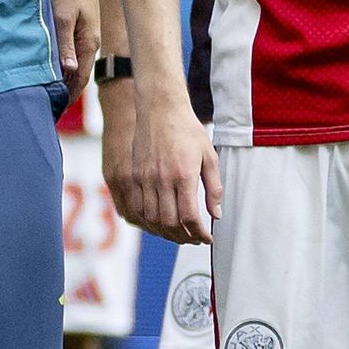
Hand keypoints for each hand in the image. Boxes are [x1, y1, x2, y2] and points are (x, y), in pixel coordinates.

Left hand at [46, 0, 101, 108]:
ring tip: (48, 94)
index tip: (56, 109)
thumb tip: (68, 69)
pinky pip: (71, 55)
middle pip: (77, 76)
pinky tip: (52, 72)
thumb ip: (64, 43)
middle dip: (66, 92)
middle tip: (49, 107)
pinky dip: (63, 67)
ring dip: (64, 80)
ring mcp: (84, 39)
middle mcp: (88, 45)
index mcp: (88, 44)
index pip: (79, 78)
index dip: (69, 95)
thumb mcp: (63, 17)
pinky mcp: (77, 31)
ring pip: (74, 66)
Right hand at [109, 89, 219, 244]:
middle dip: (183, 237)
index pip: (189, 216)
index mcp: (183, 174)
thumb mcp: (209, 157)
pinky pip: (137, 207)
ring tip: (178, 234)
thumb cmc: (188, 130)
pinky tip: (159, 222)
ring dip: (165, 232)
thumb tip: (215, 214)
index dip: (199, 233)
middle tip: (194, 239)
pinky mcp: (133, 175)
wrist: (159, 109)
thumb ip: (214, 187)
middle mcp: (161, 178)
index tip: (207, 238)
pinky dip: (148, 221)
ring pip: (150, 218)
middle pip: (168, 222)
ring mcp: (143, 177)